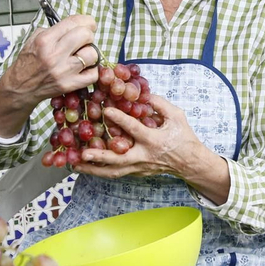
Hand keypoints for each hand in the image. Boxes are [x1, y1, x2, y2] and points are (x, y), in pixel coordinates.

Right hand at [0, 16, 101, 136]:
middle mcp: (54, 55)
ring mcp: (63, 71)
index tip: (89, 23)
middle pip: (85, 35)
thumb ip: (53, 30)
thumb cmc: (26, 64)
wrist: (19, 88)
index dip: (86, 20)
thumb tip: (73, 24)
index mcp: (45, 40)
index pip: (73, 22)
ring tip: (82, 55)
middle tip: (85, 39)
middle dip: (88, 35)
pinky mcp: (69, 85)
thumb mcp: (33, 40)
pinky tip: (84, 68)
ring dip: (90, 53)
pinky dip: (92, 70)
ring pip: (92, 54)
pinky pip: (92, 75)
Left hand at [75, 95, 212, 181]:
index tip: (106, 110)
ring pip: (113, 172)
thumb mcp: (176, 116)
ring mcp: (139, 168)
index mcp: (154, 141)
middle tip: (83, 154)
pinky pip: (115, 173)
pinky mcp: (136, 173)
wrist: (190, 163)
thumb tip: (141, 92)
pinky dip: (100, 171)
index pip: (134, 129)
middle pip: (118, 160)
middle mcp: (144, 157)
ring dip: (93, 170)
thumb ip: (159, 104)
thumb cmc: (184, 137)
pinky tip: (86, 167)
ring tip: (75, 165)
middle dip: (100, 158)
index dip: (120, 119)